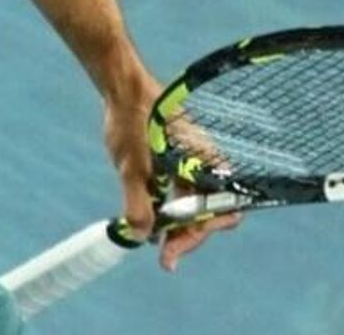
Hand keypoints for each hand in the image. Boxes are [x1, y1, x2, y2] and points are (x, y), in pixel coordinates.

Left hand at [101, 64, 242, 272]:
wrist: (123, 88)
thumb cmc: (134, 121)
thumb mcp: (133, 168)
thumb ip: (139, 205)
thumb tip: (142, 237)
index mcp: (206, 164)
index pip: (220, 212)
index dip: (197, 236)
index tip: (170, 252)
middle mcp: (205, 165)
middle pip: (207, 212)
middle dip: (187, 236)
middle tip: (164, 256)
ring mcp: (192, 163)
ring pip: (192, 204)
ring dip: (175, 225)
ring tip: (154, 242)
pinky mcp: (176, 161)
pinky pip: (179, 192)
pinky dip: (167, 208)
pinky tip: (149, 219)